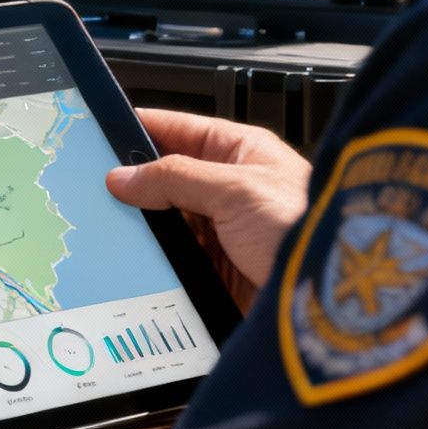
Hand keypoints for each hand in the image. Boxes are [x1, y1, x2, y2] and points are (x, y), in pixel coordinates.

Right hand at [106, 110, 311, 302]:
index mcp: (240, 153)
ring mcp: (222, 231)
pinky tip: (131, 261)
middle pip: (164, 179)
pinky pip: (172, 259)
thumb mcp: (236, 190)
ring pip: (164, 222)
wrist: (334, 299)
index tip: (97, 134)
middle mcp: (230, 189)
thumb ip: (175, 177)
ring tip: (107, 227)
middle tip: (93, 188)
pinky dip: (152, 261)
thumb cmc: (308, 229)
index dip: (138, 129)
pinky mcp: (216, 271)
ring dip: (141, 227)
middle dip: (132, 186)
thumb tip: (124, 175)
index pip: (177, 129)